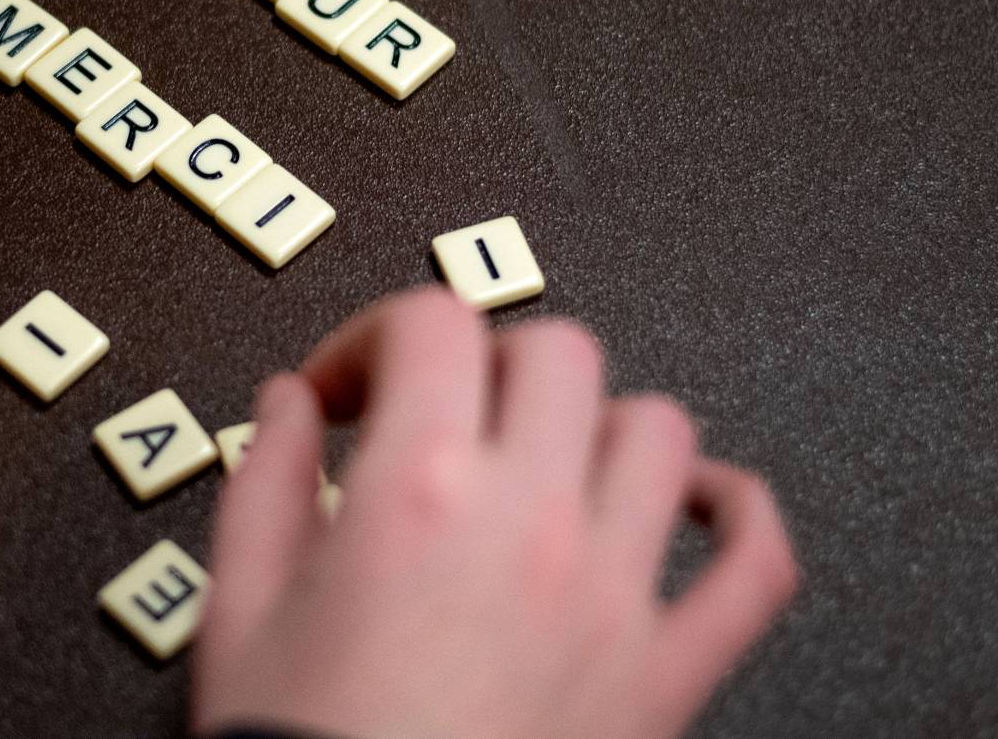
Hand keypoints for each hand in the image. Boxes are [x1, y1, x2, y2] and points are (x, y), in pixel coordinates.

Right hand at [194, 290, 797, 738]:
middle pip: (553, 353)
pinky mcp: (666, 675)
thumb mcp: (241, 606)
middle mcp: (529, 524)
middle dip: (484, 364)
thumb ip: (265, 480)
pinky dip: (741, 516)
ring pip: (657, 429)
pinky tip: (694, 505)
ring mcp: (612, 595)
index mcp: (417, 493)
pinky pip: (756, 569)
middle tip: (437, 416)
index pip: (433, 323)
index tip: (347, 392)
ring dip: (595, 424)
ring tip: (543, 458)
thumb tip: (287, 405)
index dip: (374, 336)